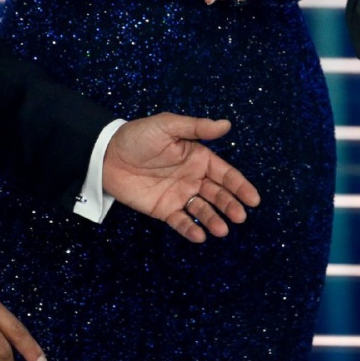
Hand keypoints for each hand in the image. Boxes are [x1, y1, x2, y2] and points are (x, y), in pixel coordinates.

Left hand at [103, 113, 261, 242]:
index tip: (254, 199)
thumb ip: (197, 128)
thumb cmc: (137, 136)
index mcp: (199, 158)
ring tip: (222, 230)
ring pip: (202, 209)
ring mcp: (179, 194)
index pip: (226, 174)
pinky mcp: (163, 209)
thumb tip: (227, 124)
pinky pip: (180, 221)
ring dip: (214, 219)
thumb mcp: (168, 126)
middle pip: (218, 194)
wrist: (105, 155)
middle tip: (240, 217)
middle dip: (231, 205)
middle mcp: (193, 178)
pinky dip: (190, 229)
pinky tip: (200, 236)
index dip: (240, 186)